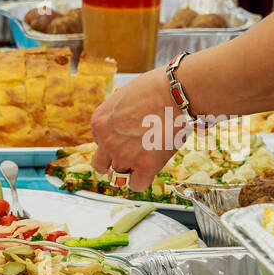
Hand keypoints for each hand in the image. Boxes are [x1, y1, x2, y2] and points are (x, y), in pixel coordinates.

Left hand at [90, 68, 179, 190]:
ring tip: (145, 159)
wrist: (175, 92)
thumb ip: (118, 117)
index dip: (114, 141)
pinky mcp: (144, 165)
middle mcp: (106, 141)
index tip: (128, 137)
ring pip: (118, 177)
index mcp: (99, 122)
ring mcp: (124, 155)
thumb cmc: (156, 89)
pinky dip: (141, 182)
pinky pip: (137, 185)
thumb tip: (125, 127)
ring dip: (130, 171)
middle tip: (128, 158)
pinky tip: (150, 171)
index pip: (98, 142)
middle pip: (102, 164)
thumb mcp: (123, 98)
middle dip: (113, 162)